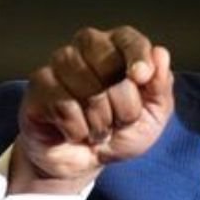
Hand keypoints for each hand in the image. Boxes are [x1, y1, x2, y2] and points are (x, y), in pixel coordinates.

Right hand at [10, 26, 173, 194]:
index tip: (141, 76)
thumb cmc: (121, 132)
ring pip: (88, 89)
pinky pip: (65, 107)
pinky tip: (76, 132)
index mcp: (118, 48)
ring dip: (100, 121)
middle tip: (119, 119)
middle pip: (108, 62)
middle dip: (123, 103)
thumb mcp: (153, 117)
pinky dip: (78, 130)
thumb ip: (160, 87)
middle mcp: (87, 49)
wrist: (85, 161)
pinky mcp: (39, 86)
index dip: (137, 56)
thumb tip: (160, 54)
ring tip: (98, 128)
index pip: (128, 38)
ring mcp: (59, 64)